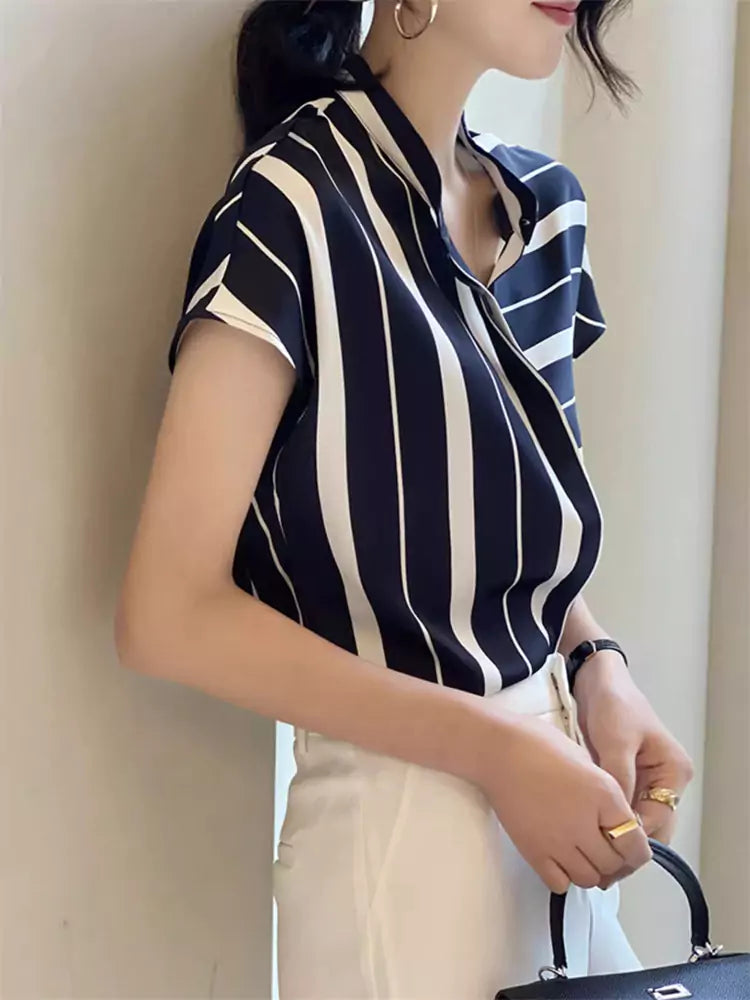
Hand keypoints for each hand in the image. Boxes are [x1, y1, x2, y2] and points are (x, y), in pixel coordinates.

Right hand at [476, 707, 652, 893]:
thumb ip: (606, 795)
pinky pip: (560, 883)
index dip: (638, 850)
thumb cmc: (539, 745)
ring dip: (592, 870)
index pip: (637, 845)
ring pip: (590, 879)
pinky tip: (560, 857)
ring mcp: (559, 842)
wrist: (498, 750)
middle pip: (614, 865)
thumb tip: (613, 821)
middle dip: (616, 860)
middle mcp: (586, 824)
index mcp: (605, 796)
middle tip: (606, 848)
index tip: (630, 845)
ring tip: (583, 853)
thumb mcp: (587, 761)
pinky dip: (564, 877)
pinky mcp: (534, 852)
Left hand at [573, 651, 694, 886]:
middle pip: (649, 826)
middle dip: (624, 845)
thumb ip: (619, 780)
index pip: (658, 820)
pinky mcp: (622, 778)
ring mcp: (643, 781)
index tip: (605, 852)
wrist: (595, 679)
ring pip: (632, 821)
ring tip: (586, 850)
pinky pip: (618, 808)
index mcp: (673, 772)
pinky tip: (584, 831)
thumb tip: (617, 821)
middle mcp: (663, 782)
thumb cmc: (613, 705)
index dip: (633, 839)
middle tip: (595, 862)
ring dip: (612, 836)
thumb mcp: (617, 742)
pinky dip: (604, 820)